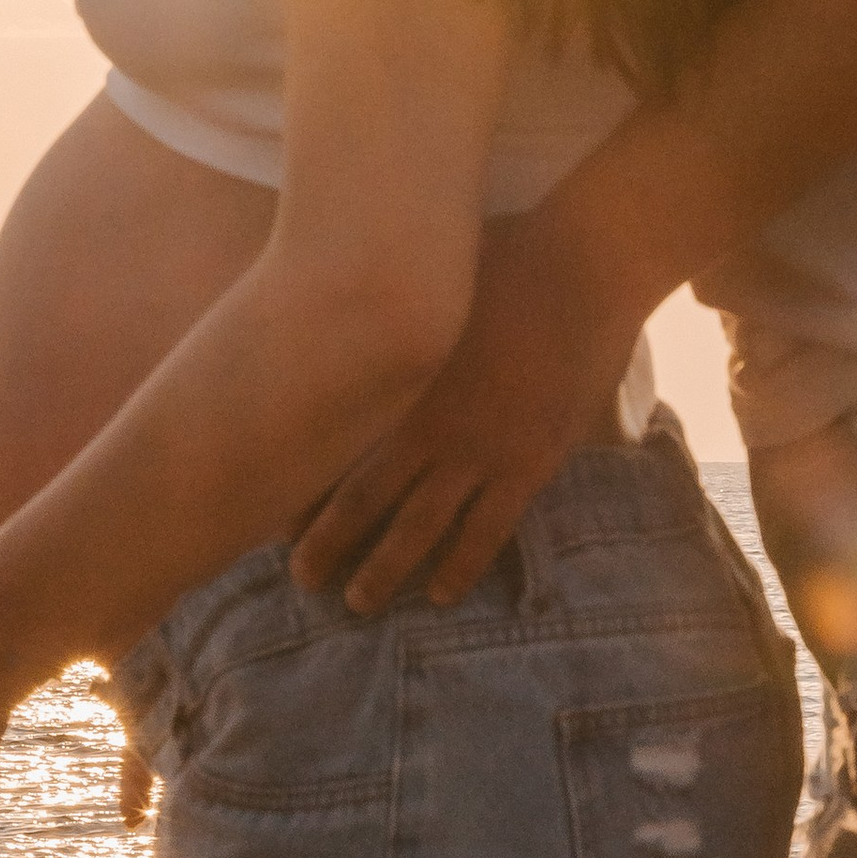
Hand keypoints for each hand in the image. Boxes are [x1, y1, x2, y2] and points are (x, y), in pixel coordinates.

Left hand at [290, 214, 641, 612]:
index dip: (301, 486)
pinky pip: (488, 531)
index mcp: (395, 378)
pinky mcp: (529, 462)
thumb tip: (336, 299)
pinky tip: (439, 594)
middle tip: (299, 580)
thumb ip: (386, 312)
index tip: (273, 519)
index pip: (332, 448)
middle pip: (361, 499)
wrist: (583, 262)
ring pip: (418, 528)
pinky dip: (461, 566)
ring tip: (356, 604)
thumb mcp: (425, 283)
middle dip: (325, 545)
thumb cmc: (504, 253)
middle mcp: (427, 424)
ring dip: (383, 570)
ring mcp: (480, 449)